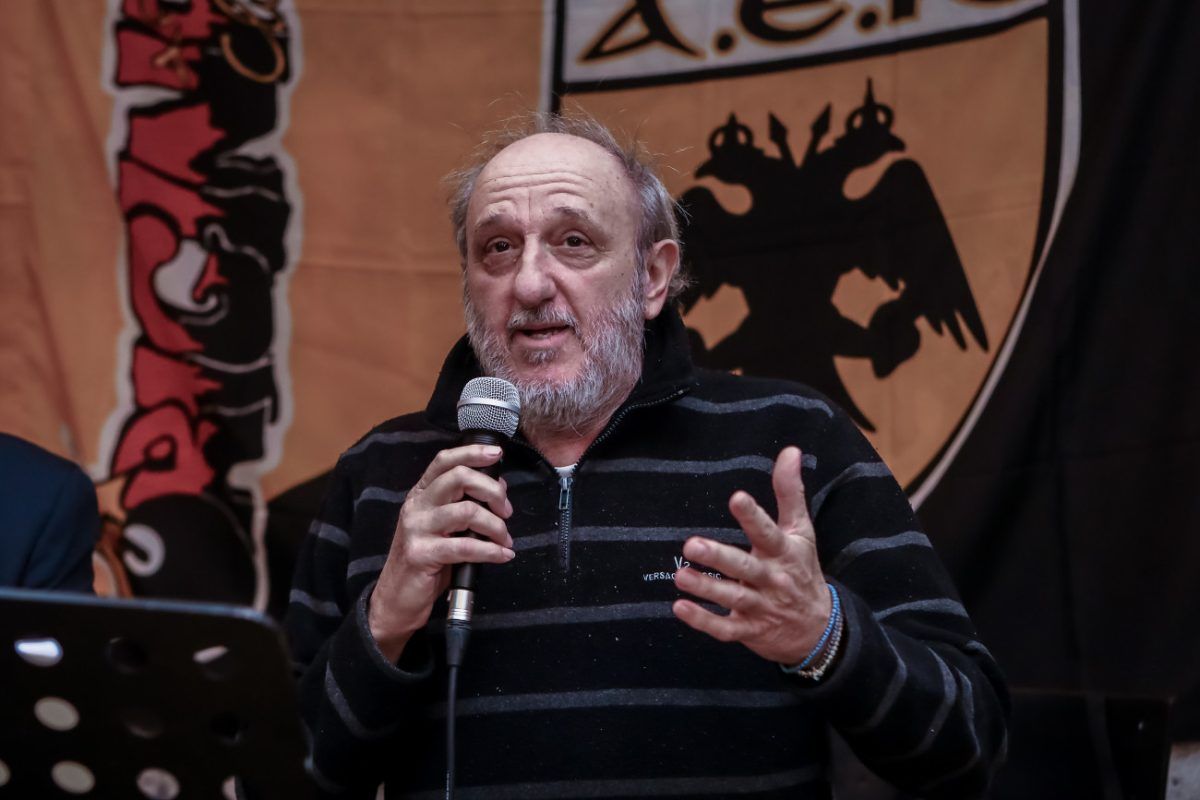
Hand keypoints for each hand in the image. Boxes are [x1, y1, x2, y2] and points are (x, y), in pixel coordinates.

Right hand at [368, 444, 514, 660]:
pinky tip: (502, 555)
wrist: (396, 599)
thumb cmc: (426, 561)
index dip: (471, 452)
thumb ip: (465, 505)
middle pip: (459, 477)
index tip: (496, 454)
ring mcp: (416, 529)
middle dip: (492, 490)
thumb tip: (498, 487)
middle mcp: (416, 506)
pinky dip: (491, 550)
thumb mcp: (444, 527)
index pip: (444, 460)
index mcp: (421, 494)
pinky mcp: (421, 554)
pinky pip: (465, 546)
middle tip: (506, 511)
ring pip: (467, 511)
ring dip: (495, 526)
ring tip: (505, 540)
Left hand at [672, 446, 831, 664]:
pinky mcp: (749, 630)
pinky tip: (680, 608)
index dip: (754, 517)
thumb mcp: (801, 531)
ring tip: (680, 576)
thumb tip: (790, 450)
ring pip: (733, 599)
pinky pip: (726, 629)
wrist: (819, 628)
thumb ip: (790, 491)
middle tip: (692, 545)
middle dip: (720, 559)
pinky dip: (704, 621)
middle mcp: (773, 579)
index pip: (769, 533)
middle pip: (746, 568)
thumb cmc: (802, 569)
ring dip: (707, 589)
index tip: (737, 498)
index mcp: (784, 552)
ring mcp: (761, 607)